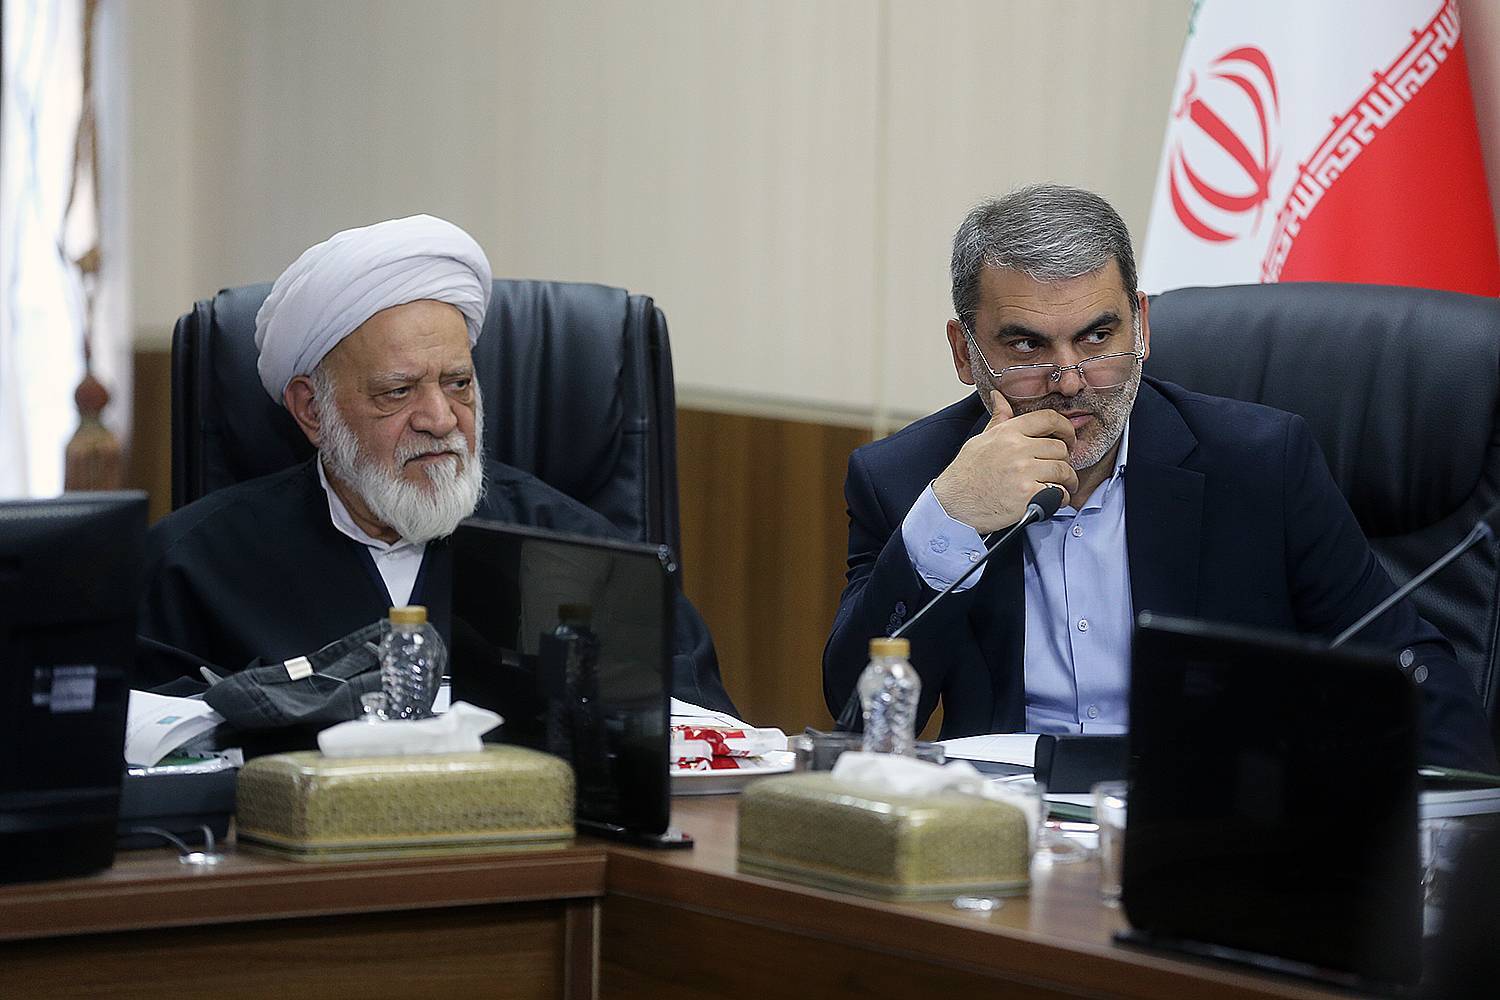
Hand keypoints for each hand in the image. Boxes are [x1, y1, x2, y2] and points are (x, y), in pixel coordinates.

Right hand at [932, 390, 1078, 532]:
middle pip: (1060, 448)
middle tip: (1060, 470)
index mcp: (1007, 432)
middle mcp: (1017, 449)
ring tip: (1060, 487)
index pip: (1049, 418)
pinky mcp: (1028, 494)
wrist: (954, 504)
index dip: (1066, 428)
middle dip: (1064, 460)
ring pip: (1063, 470)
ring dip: (1066, 481)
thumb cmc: (966, 474)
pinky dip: (1060, 499)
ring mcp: (1023, 472)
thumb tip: (999, 397)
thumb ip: (998, 420)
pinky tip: (1051, 501)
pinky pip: (1058, 493)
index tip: (1068, 439)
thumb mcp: (980, 440)